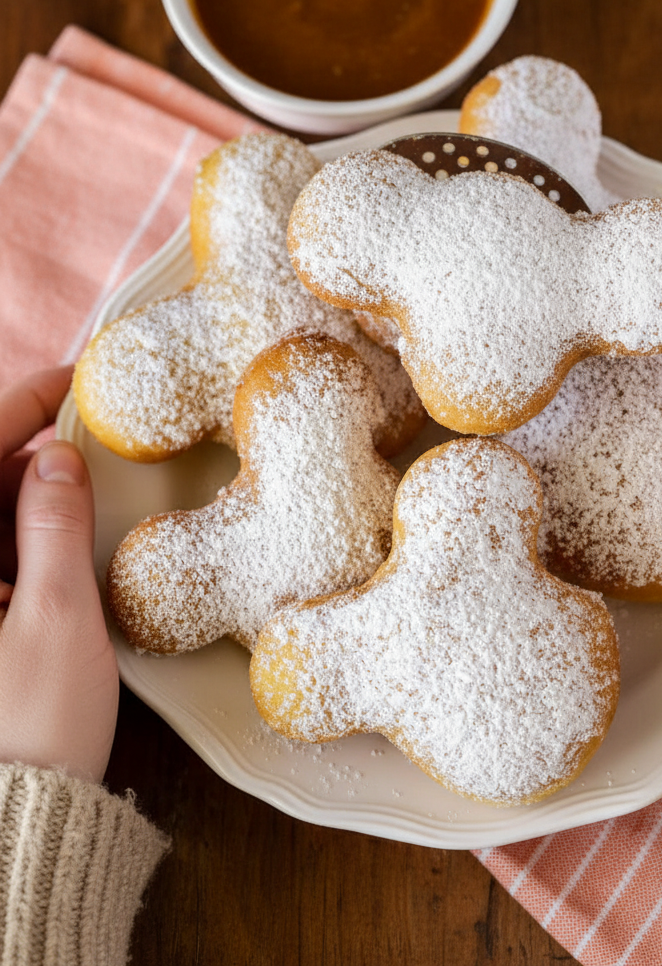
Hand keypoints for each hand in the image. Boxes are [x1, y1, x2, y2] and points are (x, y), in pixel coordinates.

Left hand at [0, 366, 117, 781]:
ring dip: (32, 504)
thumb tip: (56, 458)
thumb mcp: (53, 619)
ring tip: (90, 498)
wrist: (14, 832)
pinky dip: (26, 546)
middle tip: (97, 441)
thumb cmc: (25, 732)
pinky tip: (64, 550)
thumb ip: (52, 526)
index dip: (21, 408)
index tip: (71, 378)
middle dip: (32, 457)